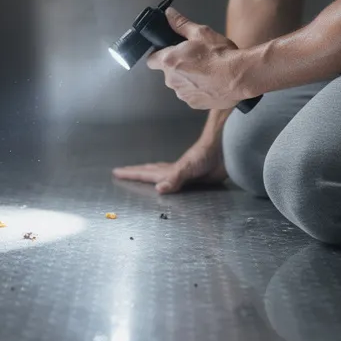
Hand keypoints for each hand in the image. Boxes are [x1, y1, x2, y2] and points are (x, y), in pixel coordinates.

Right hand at [111, 137, 226, 193]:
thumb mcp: (187, 167)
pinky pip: (174, 180)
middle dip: (135, 172)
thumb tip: (158, 189)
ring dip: (149, 174)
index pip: (146, 173)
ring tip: (141, 174)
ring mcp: (183, 173)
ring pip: (161, 174)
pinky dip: (167, 181)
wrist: (223, 151)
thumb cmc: (205, 156)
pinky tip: (169, 183)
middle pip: (150, 171)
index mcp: (169, 171)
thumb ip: (174, 178)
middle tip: (122, 172)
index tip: (116, 173)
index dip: (131, 174)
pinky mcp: (194, 177)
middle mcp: (173, 172)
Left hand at [146, 8, 250, 109]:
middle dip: (177, 65)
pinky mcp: (194, 104)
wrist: (240, 77)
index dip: (158, 55)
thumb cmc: (221, 55)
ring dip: (188, 78)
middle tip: (194, 58)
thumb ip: (181, 24)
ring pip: (180, 84)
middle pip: (167, 72)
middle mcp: (172, 80)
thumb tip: (169, 15)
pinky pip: (191, 95)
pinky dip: (198, 89)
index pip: (151, 60)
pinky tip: (211, 82)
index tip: (168, 52)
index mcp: (169, 61)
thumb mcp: (201, 33)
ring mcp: (183, 94)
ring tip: (206, 70)